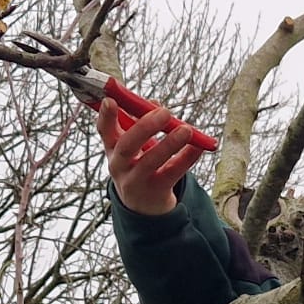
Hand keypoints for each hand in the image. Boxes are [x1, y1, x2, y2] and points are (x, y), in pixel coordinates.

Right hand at [97, 98, 209, 215]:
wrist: (142, 204)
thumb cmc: (137, 163)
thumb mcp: (133, 145)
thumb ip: (140, 123)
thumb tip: (154, 103)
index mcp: (112, 148)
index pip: (104, 131)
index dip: (105, 116)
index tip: (110, 100)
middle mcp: (119, 166)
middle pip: (126, 147)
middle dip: (144, 128)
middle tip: (164, 112)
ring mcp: (136, 181)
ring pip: (151, 162)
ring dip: (169, 144)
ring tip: (186, 130)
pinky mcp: (156, 190)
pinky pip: (173, 172)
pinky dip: (187, 158)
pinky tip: (199, 146)